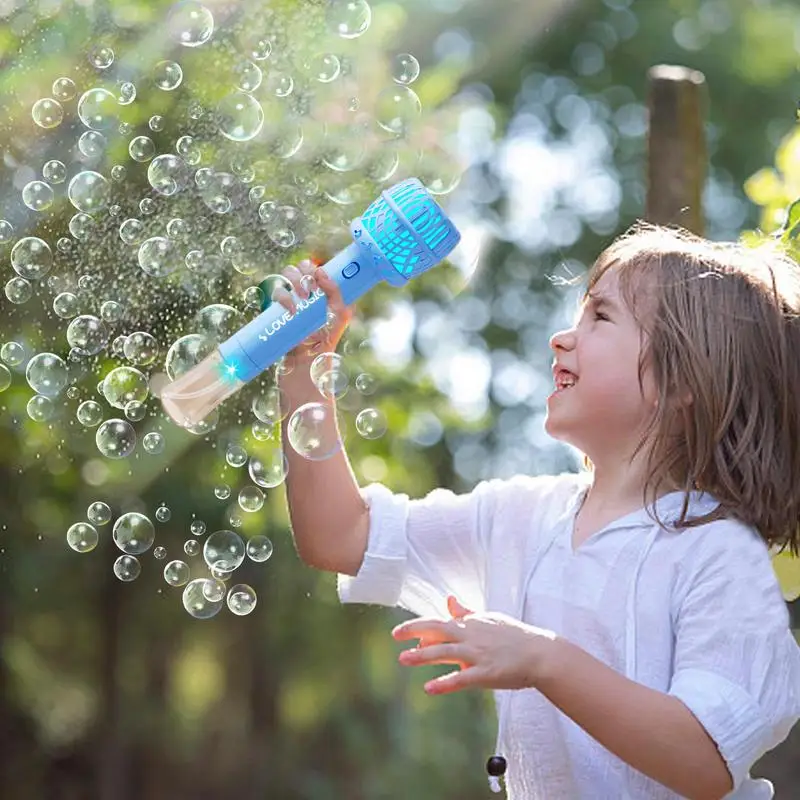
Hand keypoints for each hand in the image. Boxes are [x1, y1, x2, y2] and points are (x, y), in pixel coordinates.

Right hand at [272, 258, 354, 361]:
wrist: (309, 359)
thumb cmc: (328, 336)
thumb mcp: (340, 314)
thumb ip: (336, 292)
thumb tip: (322, 272)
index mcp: (318, 289)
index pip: (313, 269)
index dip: (313, 267)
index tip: (318, 276)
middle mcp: (302, 291)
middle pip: (296, 268)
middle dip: (303, 273)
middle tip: (311, 289)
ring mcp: (288, 299)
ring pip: (283, 277)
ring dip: (293, 282)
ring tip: (303, 299)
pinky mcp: (277, 309)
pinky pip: (276, 294)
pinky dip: (283, 298)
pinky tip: (292, 309)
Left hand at [392, 595, 557, 694]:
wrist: (541, 654)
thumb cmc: (515, 637)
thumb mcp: (489, 619)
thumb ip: (466, 612)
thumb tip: (448, 599)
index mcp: (471, 623)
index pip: (440, 621)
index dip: (420, 626)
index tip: (402, 632)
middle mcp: (471, 636)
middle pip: (437, 630)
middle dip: (414, 631)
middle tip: (395, 635)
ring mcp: (477, 654)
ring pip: (444, 653)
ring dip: (422, 656)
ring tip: (403, 659)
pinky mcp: (486, 673)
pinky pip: (461, 678)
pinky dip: (444, 683)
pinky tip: (429, 688)